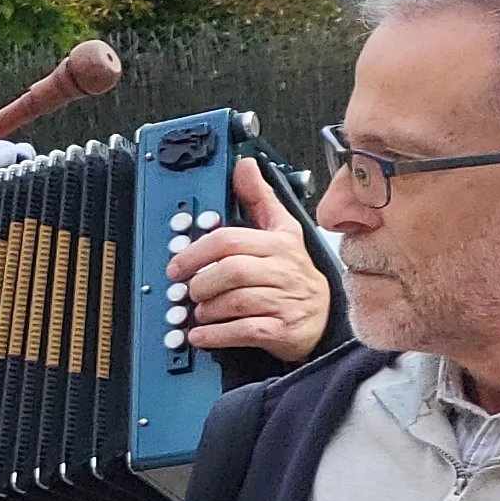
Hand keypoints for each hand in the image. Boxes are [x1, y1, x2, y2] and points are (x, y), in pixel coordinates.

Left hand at [174, 162, 330, 362]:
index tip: (176, 264)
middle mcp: (284, 270)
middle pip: (230, 270)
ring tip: (199, 311)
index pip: (230, 240)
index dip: (195, 252)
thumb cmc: (292, 273)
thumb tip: (244, 166)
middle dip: (200, 283)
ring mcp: (284, 301)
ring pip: (234, 301)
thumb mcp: (282, 230)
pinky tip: (201, 333)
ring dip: (206, 309)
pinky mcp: (282, 329)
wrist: (322, 316)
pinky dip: (215, 334)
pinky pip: (242, 331)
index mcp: (280, 242)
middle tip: (188, 291)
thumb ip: (259, 199)